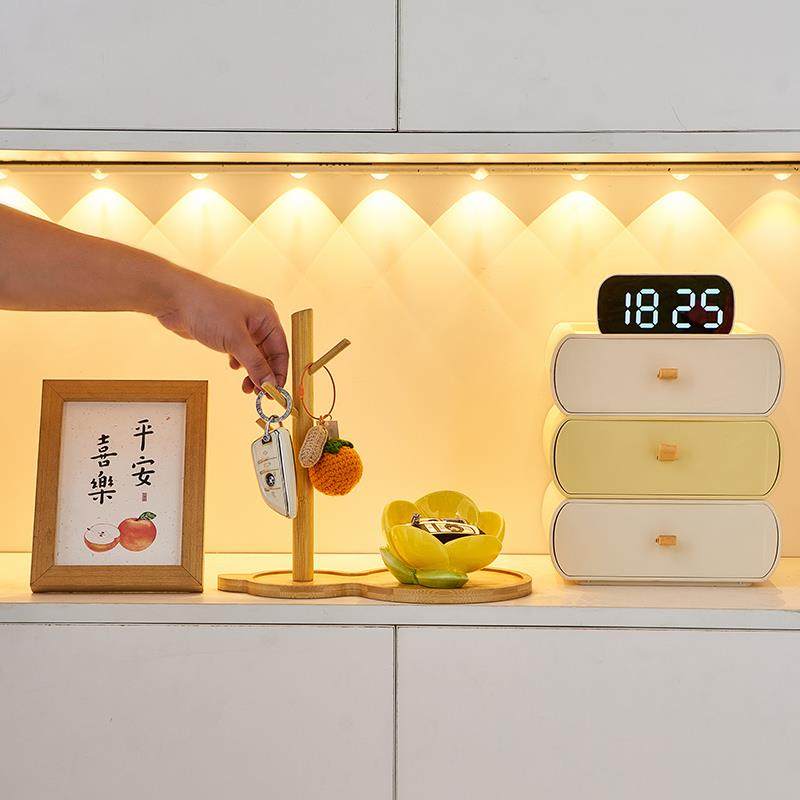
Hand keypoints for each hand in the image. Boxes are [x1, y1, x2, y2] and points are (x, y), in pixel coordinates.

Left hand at [156, 271, 288, 392]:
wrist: (174, 298)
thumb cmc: (207, 309)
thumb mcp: (235, 340)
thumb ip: (255, 364)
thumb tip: (270, 385)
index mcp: (267, 317)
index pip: (281, 351)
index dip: (279, 373)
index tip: (274, 393)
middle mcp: (257, 320)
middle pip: (269, 354)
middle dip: (264, 375)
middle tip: (258, 394)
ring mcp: (242, 326)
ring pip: (254, 355)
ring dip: (252, 372)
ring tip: (246, 387)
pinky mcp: (227, 331)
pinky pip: (241, 351)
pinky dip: (240, 363)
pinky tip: (233, 367)